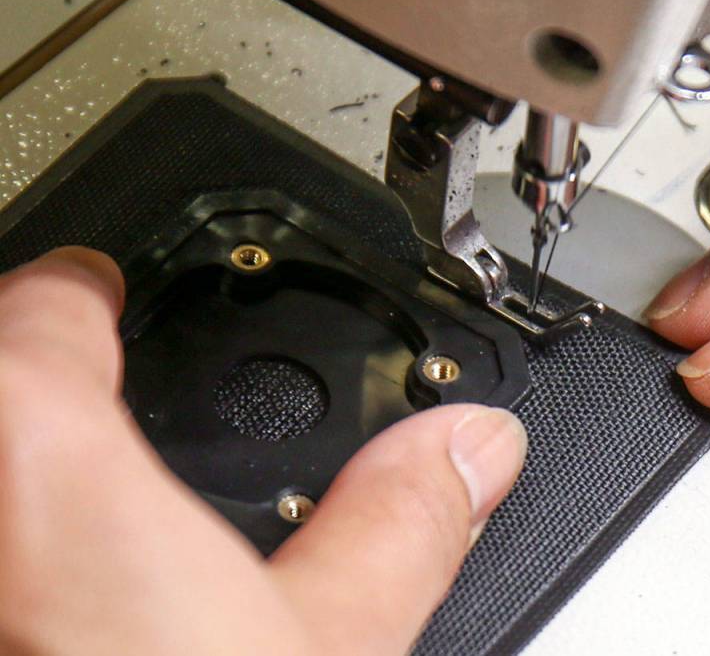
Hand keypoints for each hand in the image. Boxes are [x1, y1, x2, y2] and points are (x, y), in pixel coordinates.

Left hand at [0, 248, 526, 654]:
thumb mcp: (331, 649)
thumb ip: (397, 532)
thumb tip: (471, 450)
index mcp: (54, 495)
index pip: (34, 329)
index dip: (70, 292)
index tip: (96, 284)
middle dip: (36, 368)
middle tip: (86, 372)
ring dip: (23, 450)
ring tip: (88, 467)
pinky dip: (27, 533)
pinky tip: (69, 577)